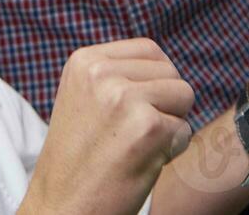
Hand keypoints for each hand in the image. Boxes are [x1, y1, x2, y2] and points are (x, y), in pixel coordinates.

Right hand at [21, 38, 194, 214]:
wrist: (63, 206)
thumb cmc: (79, 159)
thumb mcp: (85, 98)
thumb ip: (117, 75)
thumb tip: (164, 64)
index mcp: (85, 60)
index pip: (149, 50)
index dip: (154, 81)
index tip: (130, 111)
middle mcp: (102, 72)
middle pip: (170, 71)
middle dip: (164, 103)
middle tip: (132, 134)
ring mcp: (124, 97)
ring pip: (184, 95)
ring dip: (171, 124)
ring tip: (136, 145)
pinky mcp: (147, 127)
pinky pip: (185, 130)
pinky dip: (172, 151)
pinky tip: (140, 162)